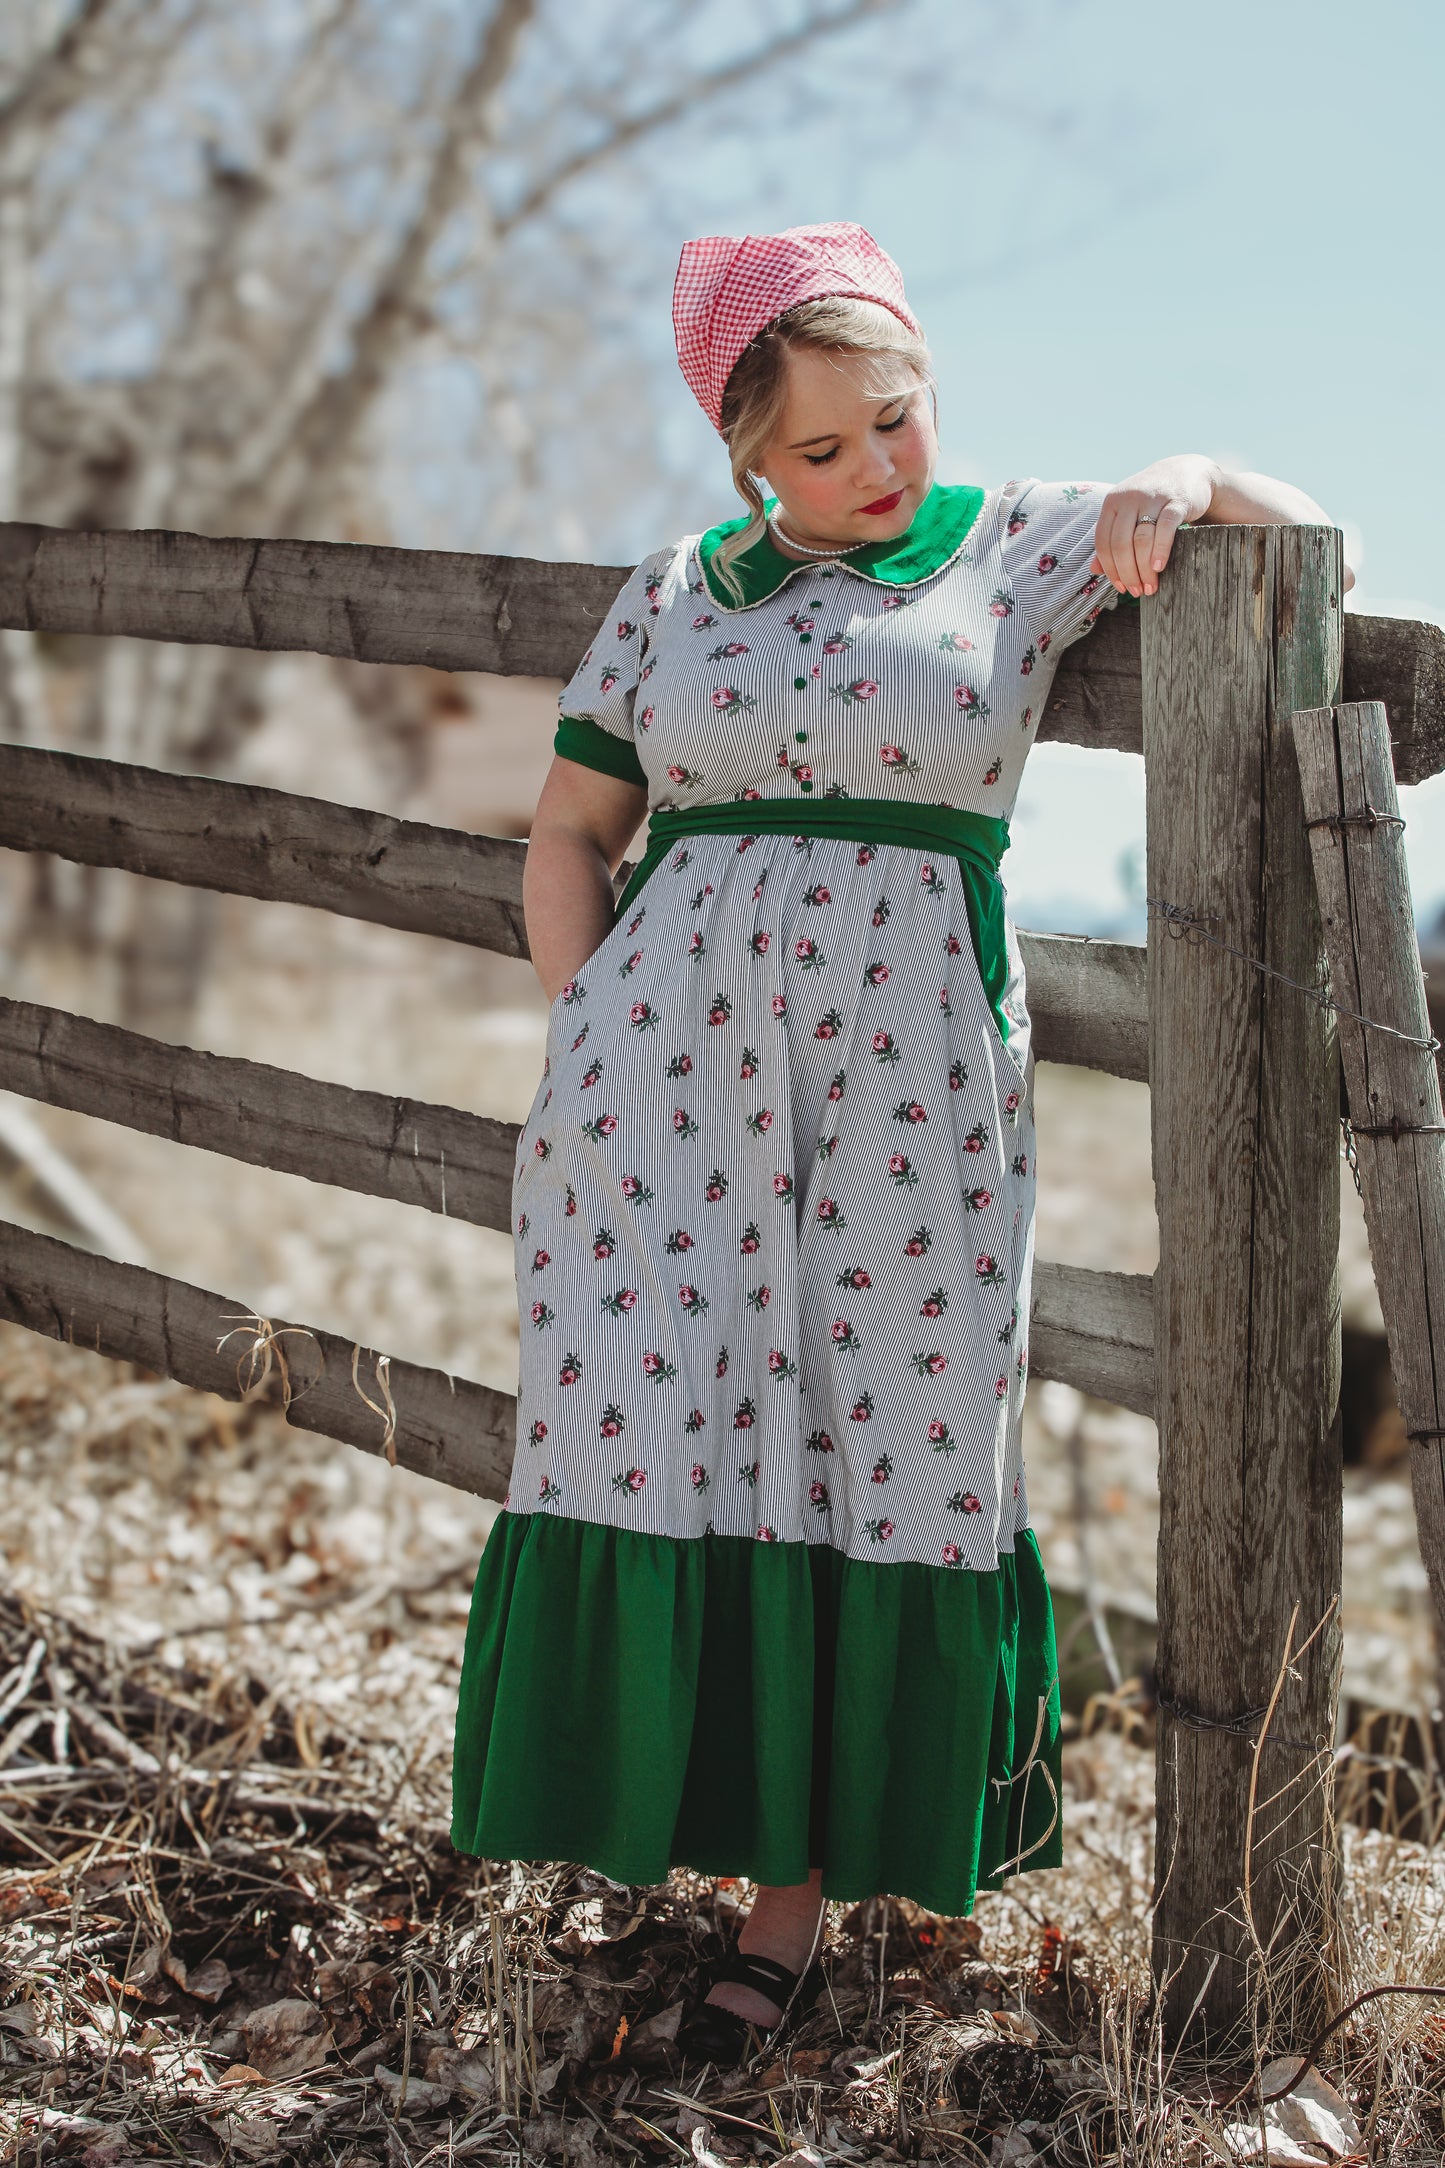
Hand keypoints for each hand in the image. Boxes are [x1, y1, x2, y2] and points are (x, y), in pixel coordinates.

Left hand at [1090, 455, 1219, 598]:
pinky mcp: (1176, 501)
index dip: (1110, 569)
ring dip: (1144, 569)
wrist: (1187, 472)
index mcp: (1112, 502)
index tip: (1120, 588)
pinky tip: (1158, 567)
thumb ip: (1111, 540)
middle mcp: (1129, 498)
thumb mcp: (1128, 515)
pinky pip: (1165, 529)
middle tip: (1137, 592)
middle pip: (1121, 544)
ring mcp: (1152, 498)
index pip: (1103, 542)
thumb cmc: (1153, 501)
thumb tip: (1093, 569)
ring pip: (1141, 540)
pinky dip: (1160, 551)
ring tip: (1150, 587)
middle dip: (1127, 573)